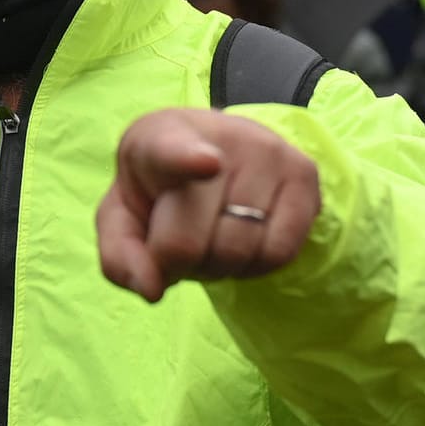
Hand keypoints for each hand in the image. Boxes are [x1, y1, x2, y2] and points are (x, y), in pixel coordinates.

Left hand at [97, 108, 320, 302]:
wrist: (209, 153)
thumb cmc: (158, 191)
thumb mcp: (122, 218)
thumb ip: (120, 256)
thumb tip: (152, 289)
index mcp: (159, 137)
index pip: (173, 151)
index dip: (188, 160)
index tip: (206, 163)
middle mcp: (220, 136)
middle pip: (189, 241)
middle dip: (175, 264)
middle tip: (176, 241)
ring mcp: (268, 152)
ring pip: (237, 252)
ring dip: (216, 268)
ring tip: (209, 237)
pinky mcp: (303, 173)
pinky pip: (279, 253)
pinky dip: (254, 266)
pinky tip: (242, 242)